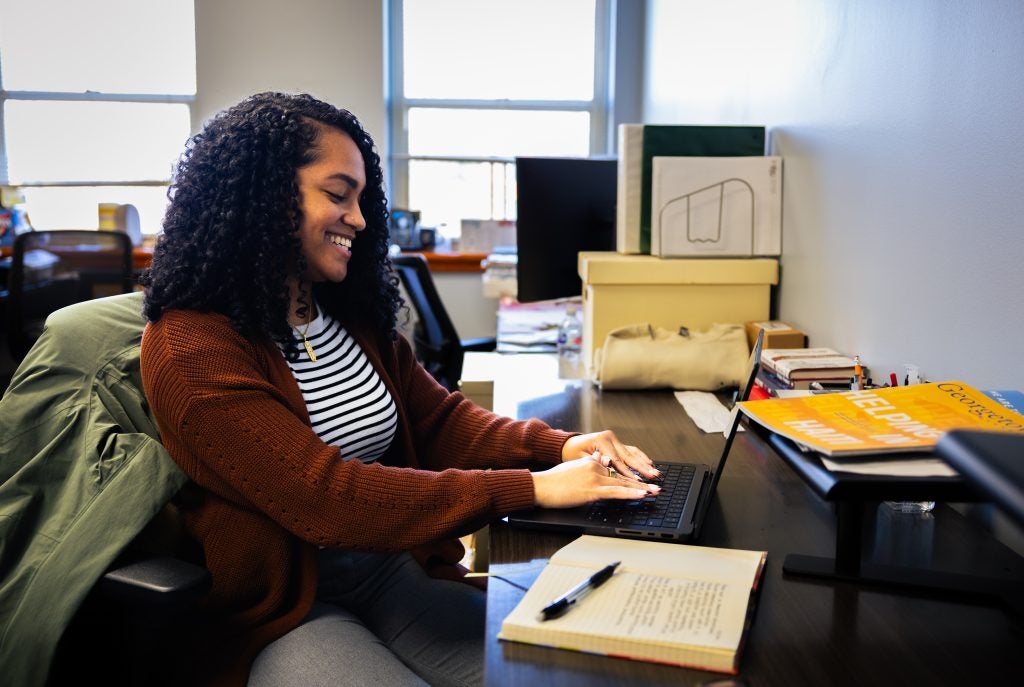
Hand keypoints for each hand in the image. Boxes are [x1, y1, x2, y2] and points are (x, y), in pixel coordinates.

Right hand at [532, 451, 660, 508]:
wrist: (541, 486)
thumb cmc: (553, 481)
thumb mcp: (573, 468)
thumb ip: (590, 465)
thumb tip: (603, 461)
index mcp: (591, 461)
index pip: (615, 470)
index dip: (631, 477)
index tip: (643, 481)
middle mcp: (595, 466)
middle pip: (623, 476)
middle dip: (641, 481)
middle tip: (656, 486)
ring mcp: (594, 477)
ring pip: (623, 483)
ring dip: (641, 488)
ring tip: (654, 491)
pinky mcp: (592, 489)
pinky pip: (616, 492)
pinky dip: (630, 493)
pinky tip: (641, 495)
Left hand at [561, 430, 659, 481]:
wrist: (567, 445)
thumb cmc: (571, 453)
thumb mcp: (580, 460)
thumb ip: (595, 463)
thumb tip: (610, 466)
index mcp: (601, 440)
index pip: (618, 460)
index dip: (628, 472)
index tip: (637, 481)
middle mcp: (610, 438)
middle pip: (628, 456)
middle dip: (642, 468)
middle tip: (653, 476)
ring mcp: (614, 439)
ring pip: (632, 453)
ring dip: (644, 463)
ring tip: (655, 471)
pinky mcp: (616, 443)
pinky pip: (630, 451)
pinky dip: (640, 457)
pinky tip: (649, 463)